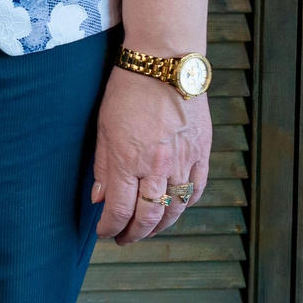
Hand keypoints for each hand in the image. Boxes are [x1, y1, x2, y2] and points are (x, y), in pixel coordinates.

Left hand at [90, 64, 210, 244]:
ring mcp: (184, 161)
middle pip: (148, 216)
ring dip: (160, 225)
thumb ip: (104, 167)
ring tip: (147, 230)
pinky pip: (197, 189)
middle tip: (125, 239)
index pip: (119, 210)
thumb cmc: (127, 91)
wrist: (164, 63)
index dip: (111, 227)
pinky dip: (185, 204)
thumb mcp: (104, 127)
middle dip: (134, 234)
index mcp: (128, 160)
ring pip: (175, 209)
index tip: (105, 232)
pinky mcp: (202, 152)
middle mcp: (157, 166)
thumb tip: (100, 200)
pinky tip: (174, 207)